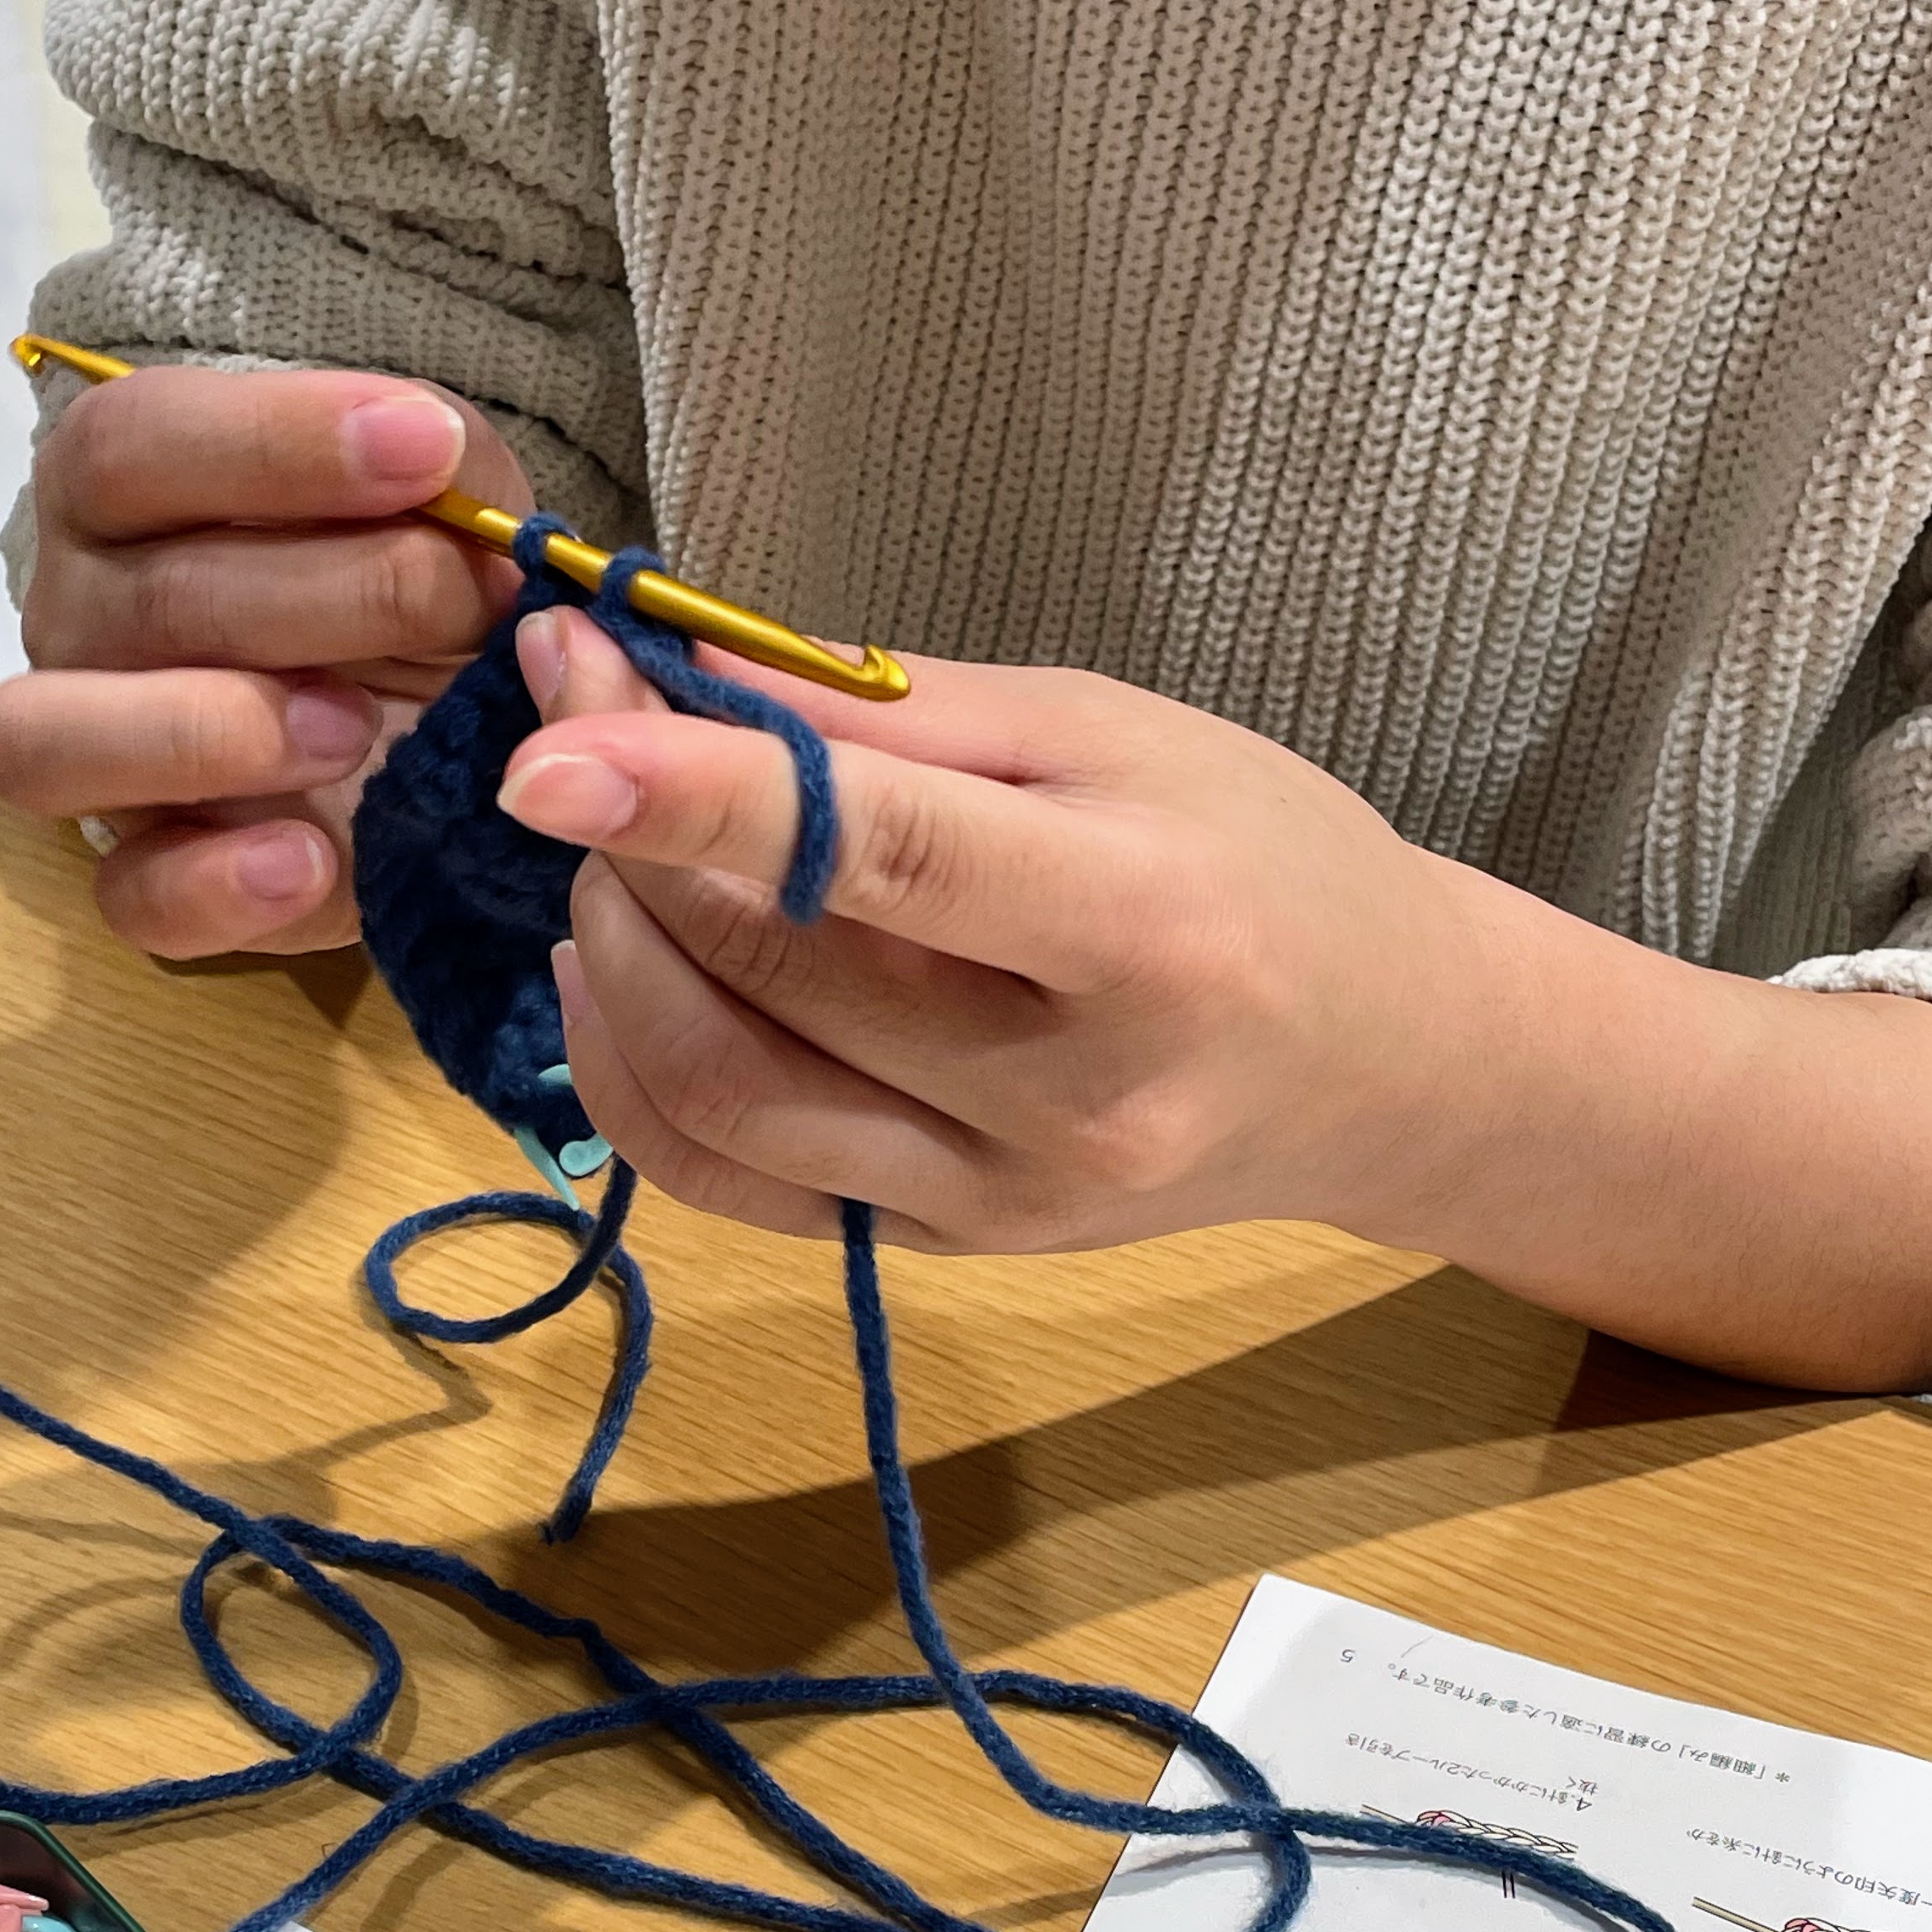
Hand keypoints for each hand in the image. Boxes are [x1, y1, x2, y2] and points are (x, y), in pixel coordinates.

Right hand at [0, 365, 533, 956]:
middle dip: (339, 594)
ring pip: (51, 741)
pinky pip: (132, 895)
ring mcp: (92, 751)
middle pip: (151, 595)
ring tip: (353, 732)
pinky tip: (314, 860)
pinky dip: (216, 886)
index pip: (135, 443)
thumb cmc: (412, 579)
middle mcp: (81, 611)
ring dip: (211, 734)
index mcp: (121, 488)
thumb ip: (445, 486)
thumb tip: (455, 481)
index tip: (428, 447)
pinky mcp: (149, 873)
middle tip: (465, 603)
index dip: (278, 442)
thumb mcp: (444, 508)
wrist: (435, 716)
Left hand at [496, 606, 1500, 1253]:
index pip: (880, 862)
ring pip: (716, 1097)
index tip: (548, 737)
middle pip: (769, 977)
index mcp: (1143, 930)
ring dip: (612, 959)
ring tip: (611, 857)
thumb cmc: (1264, 859)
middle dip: (633, 844)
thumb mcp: (1109, 733)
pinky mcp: (938, 1252)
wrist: (1383, 1068)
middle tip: (581, 730)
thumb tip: (675, 679)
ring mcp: (994, 1203)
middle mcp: (1065, 1100)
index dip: (696, 797)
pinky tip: (619, 975)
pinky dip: (628, 1074)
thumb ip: (893, 717)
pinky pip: (725, 1180)